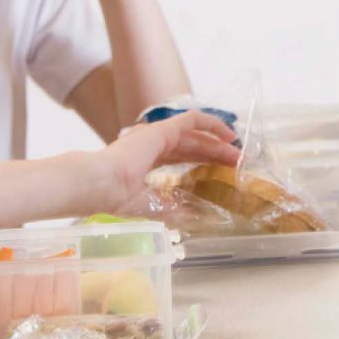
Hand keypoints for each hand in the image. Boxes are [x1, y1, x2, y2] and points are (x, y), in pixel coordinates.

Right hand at [102, 109, 240, 202]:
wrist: (101, 184)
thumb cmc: (117, 198)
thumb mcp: (154, 206)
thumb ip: (175, 209)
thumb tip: (198, 219)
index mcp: (145, 163)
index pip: (179, 159)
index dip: (201, 164)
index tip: (220, 172)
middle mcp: (151, 145)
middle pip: (191, 147)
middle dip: (214, 155)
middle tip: (235, 164)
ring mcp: (156, 135)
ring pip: (195, 135)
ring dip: (217, 143)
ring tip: (236, 153)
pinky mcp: (162, 128)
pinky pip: (192, 119)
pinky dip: (212, 123)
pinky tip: (228, 133)